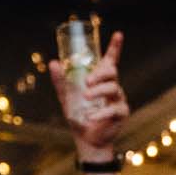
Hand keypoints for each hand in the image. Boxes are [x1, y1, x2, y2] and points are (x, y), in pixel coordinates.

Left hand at [52, 30, 128, 155]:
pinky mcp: (121, 113)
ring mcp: (119, 99)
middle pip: (112, 72)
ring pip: (113, 88)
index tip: (118, 34)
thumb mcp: (66, 97)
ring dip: (98, 91)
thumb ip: (61, 81)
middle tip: (86, 82)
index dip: (115, 47)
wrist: (86, 140)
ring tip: (86, 97)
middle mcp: (112, 87)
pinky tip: (91, 117)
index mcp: (101, 80)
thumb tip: (53, 62)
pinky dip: (101, 112)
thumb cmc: (79, 116)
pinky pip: (114, 109)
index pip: (110, 61)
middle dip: (100, 73)